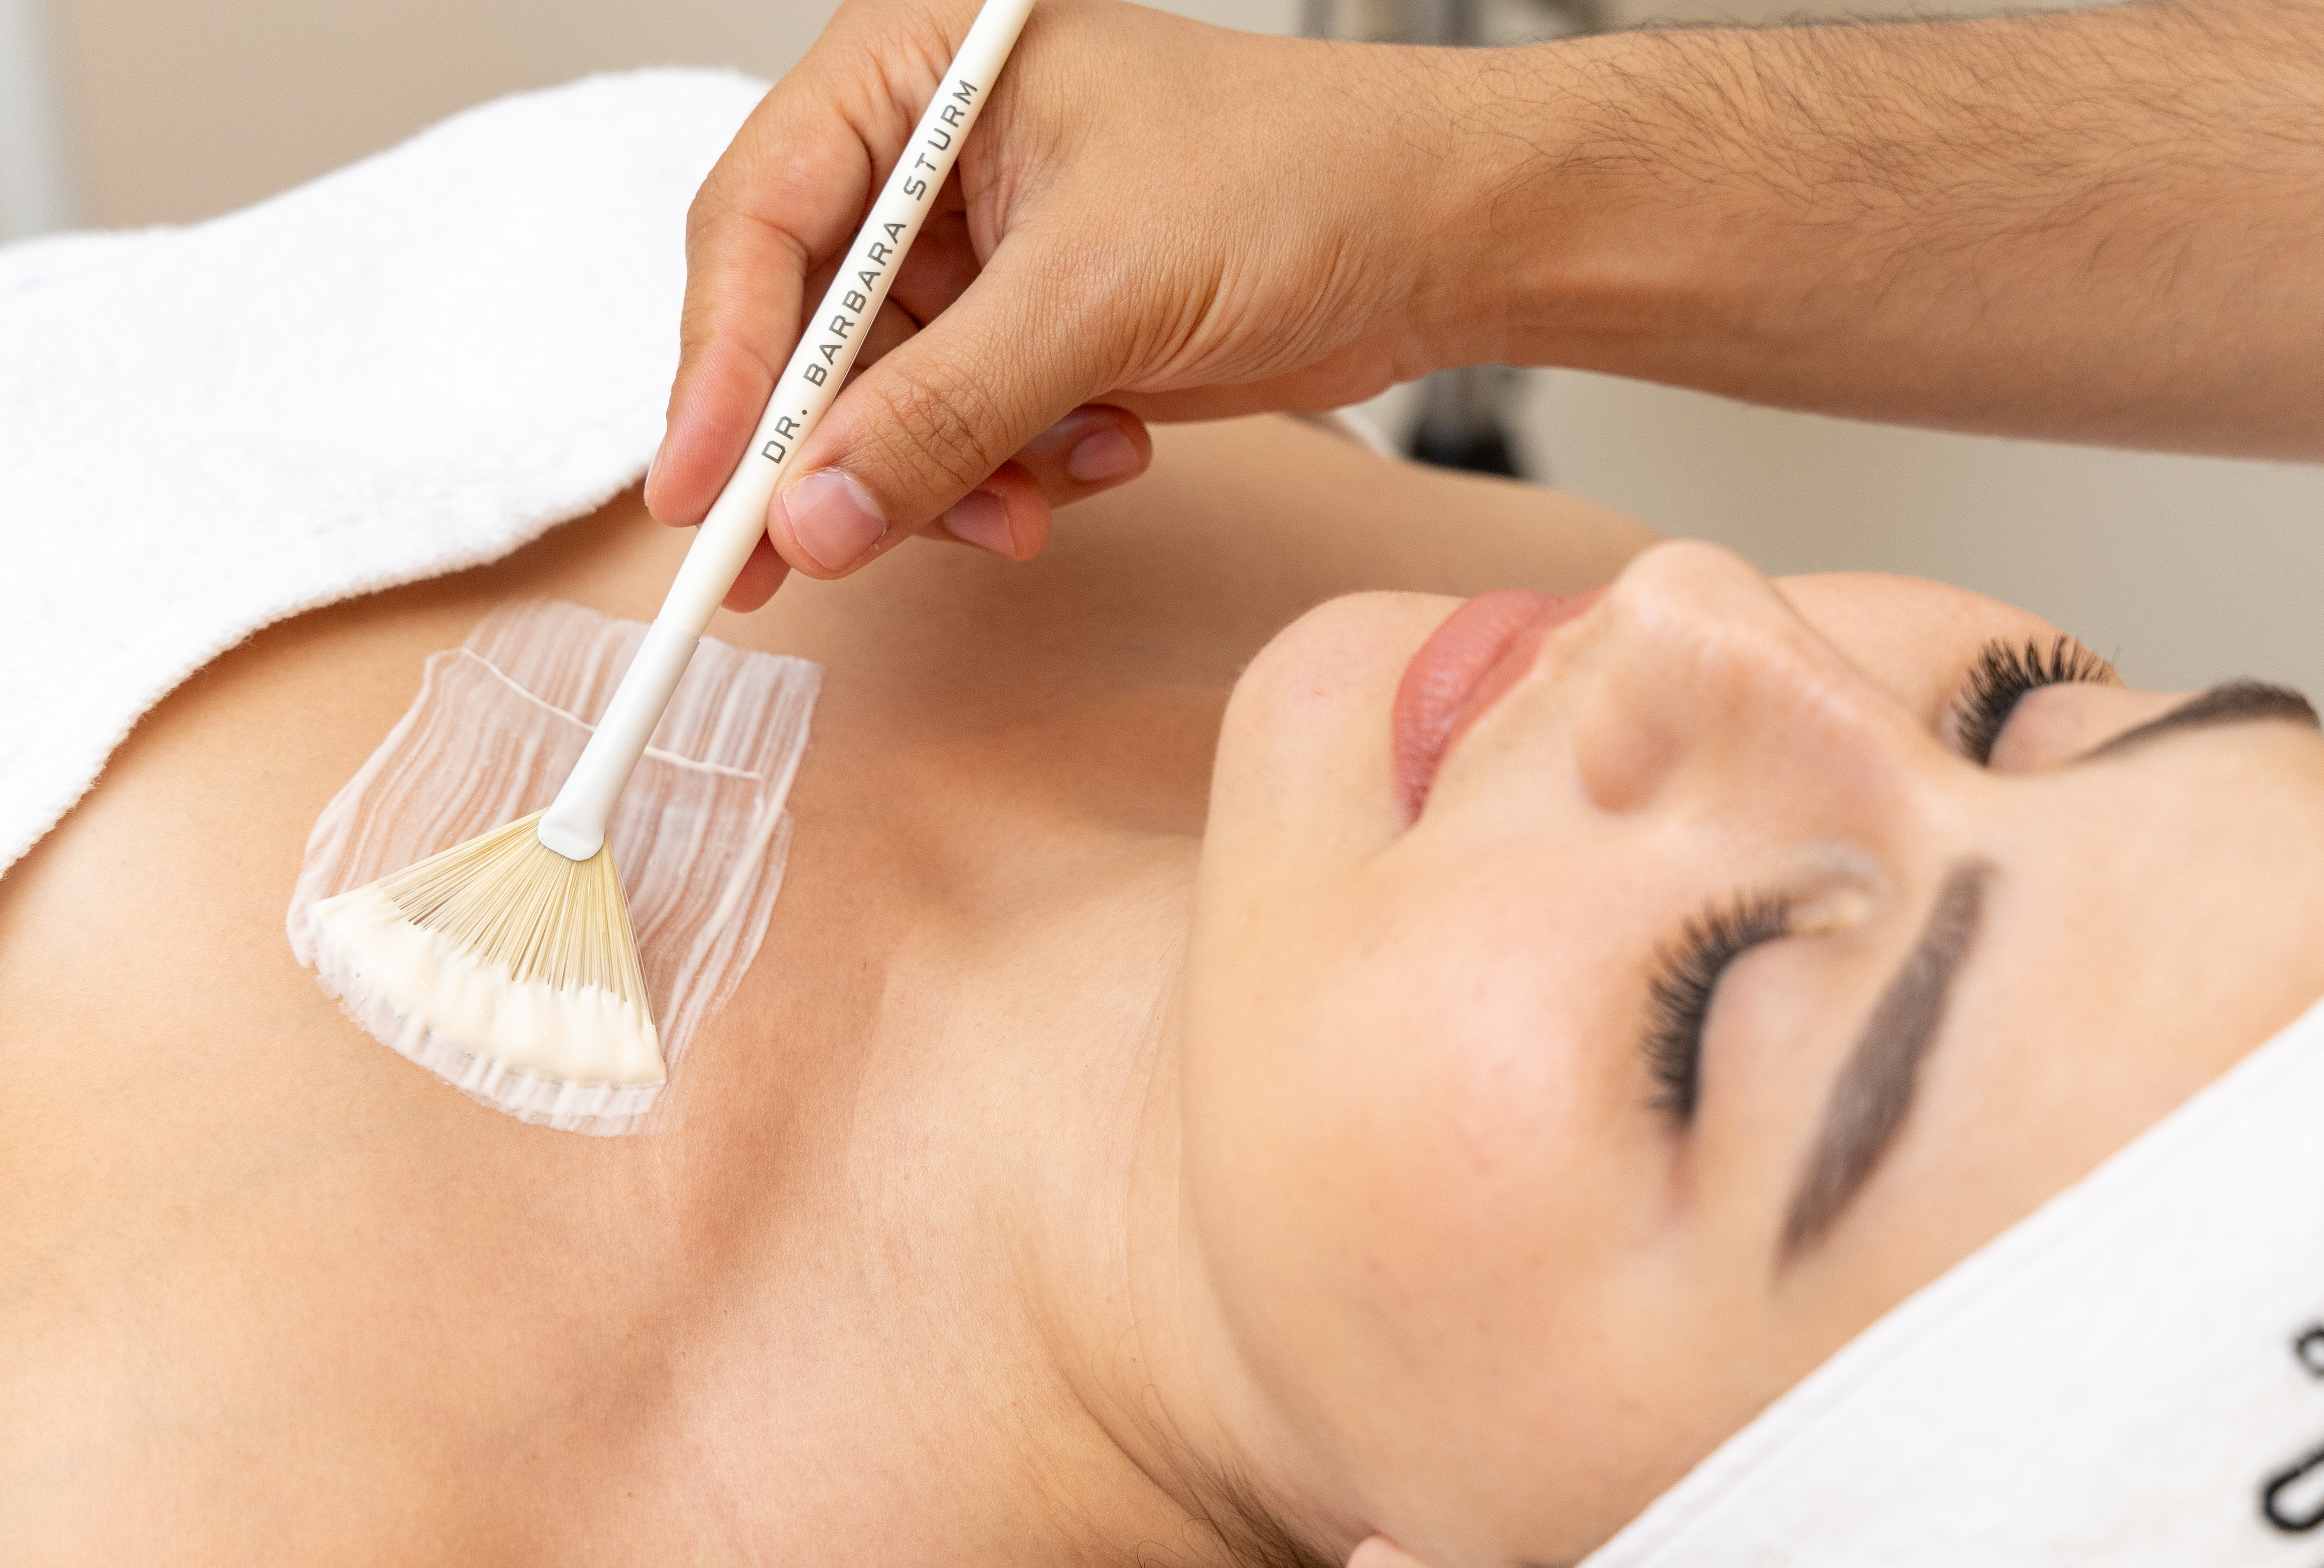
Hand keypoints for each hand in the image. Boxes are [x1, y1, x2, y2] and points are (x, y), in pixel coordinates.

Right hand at [649, 0, 1487, 601]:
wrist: (1440, 234)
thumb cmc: (1297, 183)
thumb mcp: (1100, 295)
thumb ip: (942, 412)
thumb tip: (809, 515)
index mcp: (912, 65)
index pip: (758, 220)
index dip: (721, 367)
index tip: (703, 490)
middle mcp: (925, 151)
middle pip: (804, 327)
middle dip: (834, 452)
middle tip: (801, 567)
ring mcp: (978, 247)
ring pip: (884, 404)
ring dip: (955, 477)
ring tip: (1046, 499)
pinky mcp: (1032, 328)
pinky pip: (966, 432)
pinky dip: (1021, 472)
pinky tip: (1112, 452)